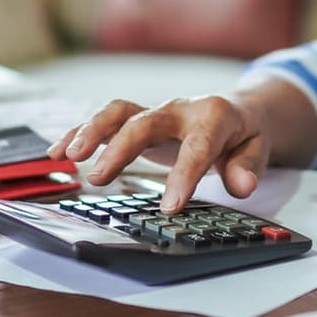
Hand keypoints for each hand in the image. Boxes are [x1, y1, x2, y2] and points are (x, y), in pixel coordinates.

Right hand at [46, 96, 268, 212]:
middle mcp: (178, 109)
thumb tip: (243, 186)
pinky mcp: (137, 119)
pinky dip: (79, 133)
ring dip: (91, 132)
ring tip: (68, 157)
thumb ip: (248, 167)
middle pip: (144, 122)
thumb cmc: (243, 134)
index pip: (196, 147)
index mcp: (212, 117)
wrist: (236, 110)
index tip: (170, 207)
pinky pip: (104, 121)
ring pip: (118, 112)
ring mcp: (154, 112)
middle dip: (119, 149)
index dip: (183, 177)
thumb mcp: (258, 149)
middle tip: (99, 178)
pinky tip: (57, 152)